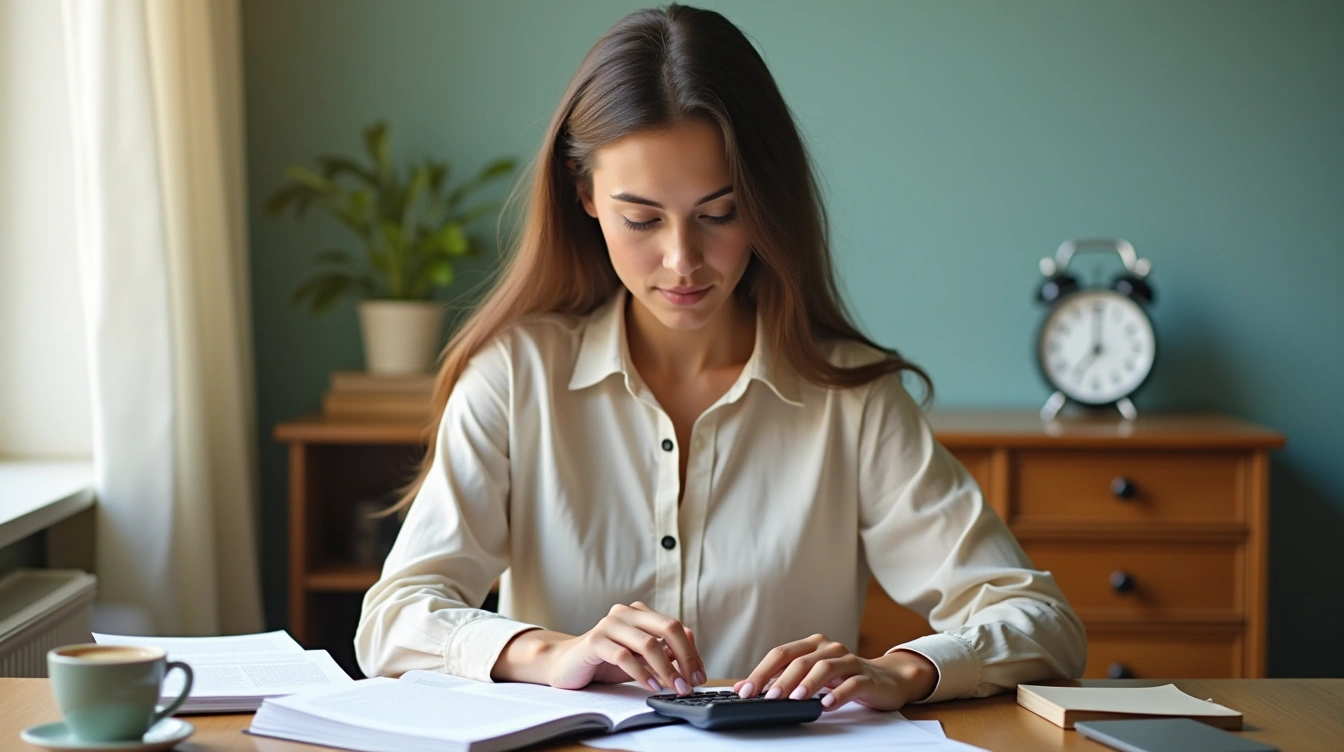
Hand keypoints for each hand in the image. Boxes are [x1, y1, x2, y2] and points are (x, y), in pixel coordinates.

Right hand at [492, 602, 704, 694]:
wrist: (566, 664)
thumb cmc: (605, 661)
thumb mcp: (640, 658)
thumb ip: (664, 652)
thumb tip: (694, 656)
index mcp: (640, 613)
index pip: (676, 627)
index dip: (692, 652)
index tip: (700, 676)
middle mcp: (626, 612)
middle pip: (667, 628)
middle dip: (685, 657)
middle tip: (691, 682)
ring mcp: (609, 624)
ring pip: (648, 643)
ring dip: (666, 669)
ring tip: (675, 688)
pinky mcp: (594, 641)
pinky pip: (624, 656)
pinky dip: (642, 673)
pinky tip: (651, 687)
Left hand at [732, 634, 937, 711]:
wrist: (886, 680)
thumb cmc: (842, 679)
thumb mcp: (810, 677)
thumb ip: (780, 679)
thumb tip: (743, 688)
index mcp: (812, 645)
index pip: (781, 654)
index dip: (761, 672)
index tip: (745, 691)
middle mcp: (829, 648)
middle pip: (800, 661)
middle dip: (780, 680)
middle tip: (767, 698)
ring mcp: (849, 661)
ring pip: (825, 668)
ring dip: (808, 684)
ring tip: (795, 700)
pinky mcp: (867, 677)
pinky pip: (852, 683)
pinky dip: (838, 694)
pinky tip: (828, 704)